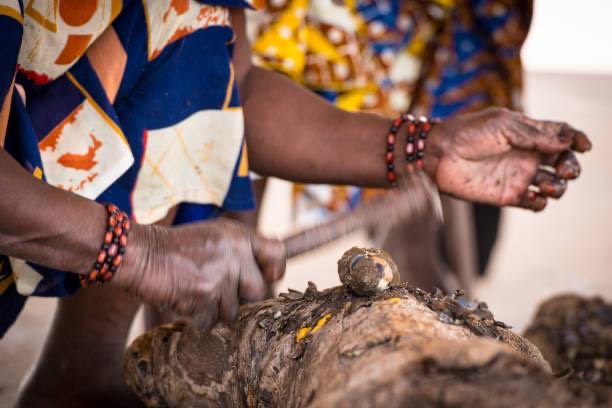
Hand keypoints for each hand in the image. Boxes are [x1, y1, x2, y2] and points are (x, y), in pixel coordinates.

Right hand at [114, 219, 285, 329]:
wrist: (140, 254)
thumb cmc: (175, 247)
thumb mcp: (214, 236)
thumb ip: (240, 251)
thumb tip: (266, 278)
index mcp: (240, 236)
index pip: (278, 254)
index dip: (275, 271)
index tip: (265, 279)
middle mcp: (235, 254)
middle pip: (257, 292)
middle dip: (238, 299)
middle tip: (217, 292)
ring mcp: (221, 275)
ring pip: (232, 312)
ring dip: (214, 310)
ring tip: (195, 292)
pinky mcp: (204, 296)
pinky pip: (210, 321)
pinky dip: (197, 318)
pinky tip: (185, 300)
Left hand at [426, 108, 591, 210]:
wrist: (438, 155)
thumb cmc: (467, 133)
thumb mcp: (503, 125)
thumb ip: (534, 135)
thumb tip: (565, 144)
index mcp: (528, 133)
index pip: (562, 136)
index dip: (577, 140)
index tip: (584, 146)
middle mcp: (526, 155)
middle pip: (563, 161)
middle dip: (571, 166)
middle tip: (565, 169)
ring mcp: (518, 176)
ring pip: (553, 184)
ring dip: (559, 186)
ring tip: (548, 184)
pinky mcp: (507, 196)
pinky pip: (535, 203)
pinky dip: (541, 203)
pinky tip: (534, 197)